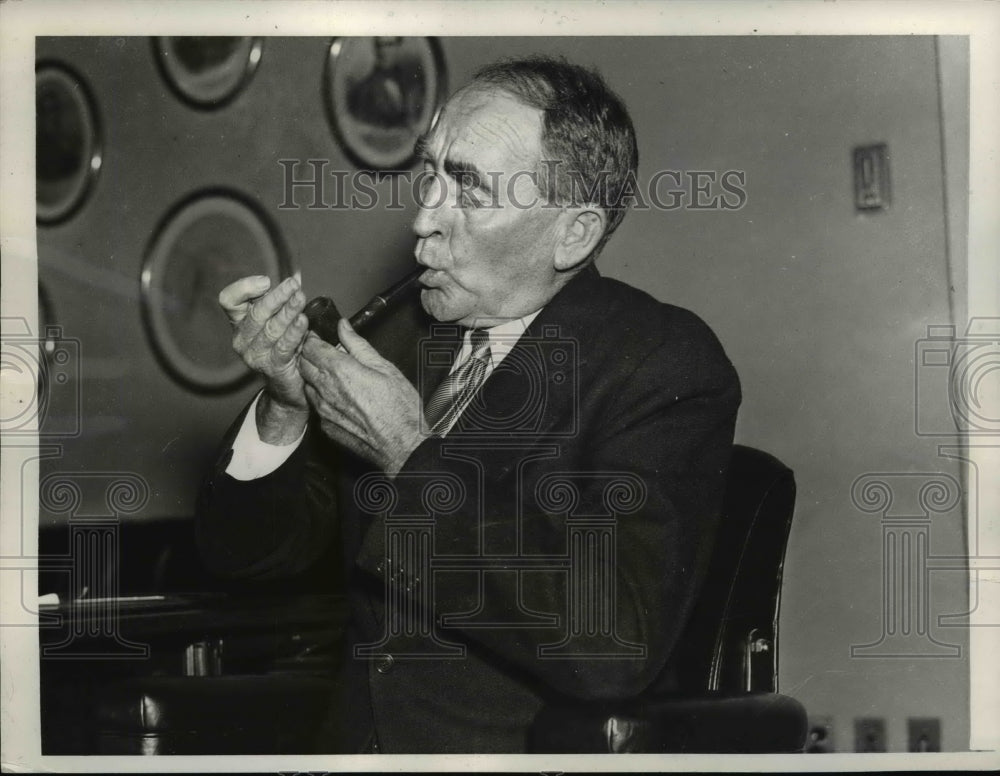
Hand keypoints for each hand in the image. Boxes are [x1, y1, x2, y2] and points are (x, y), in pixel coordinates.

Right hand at [218, 274, 308, 442]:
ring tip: (301, 299)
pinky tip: (303, 321)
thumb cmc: (285, 347)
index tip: (265, 281)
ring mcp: (255, 355)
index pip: (229, 300)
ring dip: (288, 312)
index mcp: (240, 322)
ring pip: (271, 328)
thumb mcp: (277, 321)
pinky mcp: (272, 367)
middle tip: (294, 285)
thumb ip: (279, 302)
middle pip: (256, 312)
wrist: (289, 387)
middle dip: (277, 296)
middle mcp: (242, 338)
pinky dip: (294, 332)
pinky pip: (283, 346)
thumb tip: (295, 280)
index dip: (244, 287)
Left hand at [299, 318, 425, 475]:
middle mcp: (326, 390)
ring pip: (307, 385)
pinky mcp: (327, 426)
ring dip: (313, 376)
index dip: (311, 338)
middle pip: (303, 365)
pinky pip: (316, 405)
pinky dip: (321, 396)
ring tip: (331, 373)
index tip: (318, 335)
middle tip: (322, 351)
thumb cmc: (400, 407)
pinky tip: (338, 396)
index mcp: (340, 370)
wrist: (403, 446)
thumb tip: (343, 327)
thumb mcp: (384, 367)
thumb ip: (358, 345)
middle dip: (308, 354)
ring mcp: (324, 410)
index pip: (310, 347)